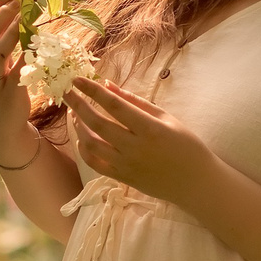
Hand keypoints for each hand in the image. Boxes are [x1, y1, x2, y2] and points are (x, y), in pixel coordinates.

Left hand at [66, 77, 220, 206]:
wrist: (195, 182)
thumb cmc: (185, 145)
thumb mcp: (166, 118)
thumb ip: (136, 102)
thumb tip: (109, 85)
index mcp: (149, 129)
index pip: (114, 105)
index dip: (93, 90)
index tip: (78, 79)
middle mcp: (135, 148)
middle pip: (97, 123)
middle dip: (78, 105)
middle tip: (66, 91)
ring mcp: (126, 165)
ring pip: (91, 145)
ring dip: (79, 127)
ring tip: (75, 113)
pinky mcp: (122, 178)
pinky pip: (95, 163)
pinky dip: (84, 150)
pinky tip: (83, 137)